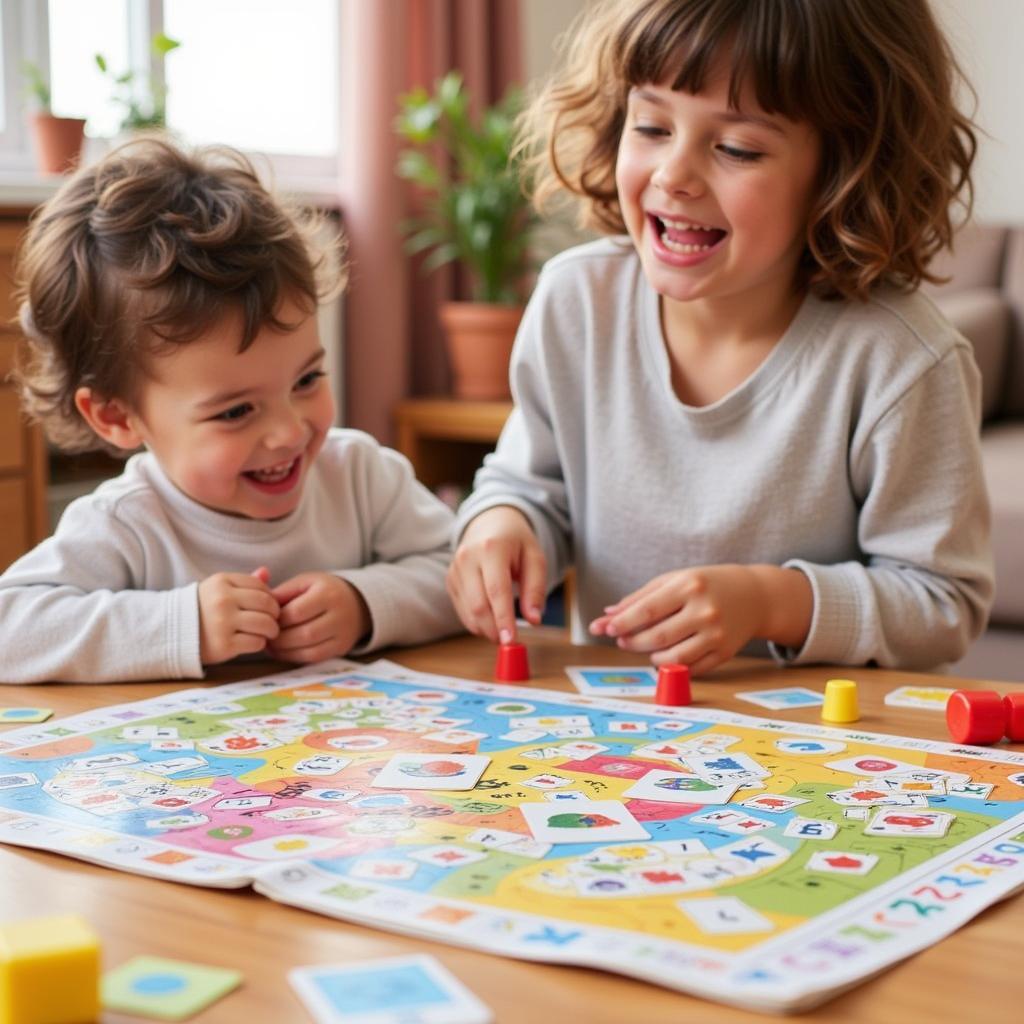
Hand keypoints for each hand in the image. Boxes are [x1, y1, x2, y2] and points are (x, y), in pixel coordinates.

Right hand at [198, 569, 279, 663]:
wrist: (171, 633)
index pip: (261, 586)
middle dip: (275, 614)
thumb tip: (266, 572)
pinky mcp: (224, 645)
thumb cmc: (201, 609)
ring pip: (265, 624)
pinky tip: (253, 642)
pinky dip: (260, 643)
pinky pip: (256, 642)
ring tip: (268, 633)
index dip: (270, 597)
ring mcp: (223, 623)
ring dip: (271, 630)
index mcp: (222, 582)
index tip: (268, 606)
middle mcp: (223, 600)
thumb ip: (243, 582)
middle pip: (267, 604)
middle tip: (273, 621)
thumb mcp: (218, 589)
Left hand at [267, 572, 370, 662]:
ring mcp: (342, 634)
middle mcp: (339, 615)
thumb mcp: (304, 583)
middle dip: (279, 638)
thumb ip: (282, 593)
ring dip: (285, 651)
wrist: (356, 602)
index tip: (264, 620)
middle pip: (304, 634)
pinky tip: (283, 652)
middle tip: (264, 636)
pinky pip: (314, 658)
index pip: (296, 612)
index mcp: (327, 593)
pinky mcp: (341, 648)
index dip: (277, 620)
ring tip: (271, 645)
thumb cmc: (323, 590)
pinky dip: (295, 657)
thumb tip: (258, 608)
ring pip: (309, 650)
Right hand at [446, 506, 546, 642]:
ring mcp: (455, 570)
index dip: (503, 619)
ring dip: (485, 629)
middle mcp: (468, 558)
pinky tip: (490, 621)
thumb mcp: (535, 558)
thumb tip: (534, 619)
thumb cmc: (515, 541)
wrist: (490, 523)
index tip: (511, 641)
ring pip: (468, 611)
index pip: (497, 590)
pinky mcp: (450, 580)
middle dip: (494, 629)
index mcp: (491, 548)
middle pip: (478, 605)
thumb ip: (536, 589)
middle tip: (510, 642)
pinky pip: (462, 610)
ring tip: (503, 631)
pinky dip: (476, 623)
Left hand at [588, 565, 811, 676]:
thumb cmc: (706, 584)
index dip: (624, 623)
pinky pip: (691, 668)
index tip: (606, 629)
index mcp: (689, 586)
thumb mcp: (674, 580)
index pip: (648, 610)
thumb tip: (607, 616)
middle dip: (633, 642)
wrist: (755, 595)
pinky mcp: (725, 653)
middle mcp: (705, 611)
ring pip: (673, 658)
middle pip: (657, 637)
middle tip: (622, 641)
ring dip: (651, 657)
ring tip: (646, 648)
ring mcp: (717, 634)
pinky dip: (673, 666)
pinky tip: (667, 656)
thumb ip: (641, 597)